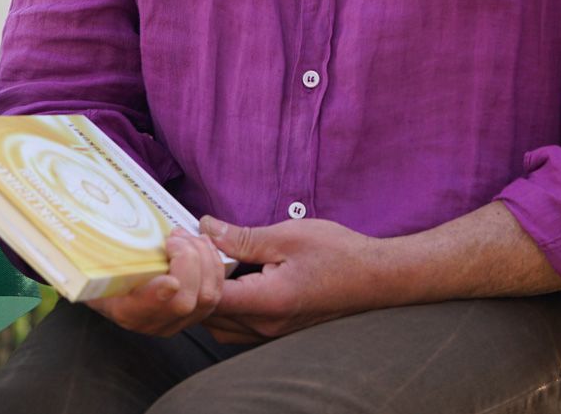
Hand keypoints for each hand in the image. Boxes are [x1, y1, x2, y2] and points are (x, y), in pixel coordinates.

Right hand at [84, 229, 224, 336]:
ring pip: (207, 297)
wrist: (115, 288)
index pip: (143, 311)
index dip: (158, 297)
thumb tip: (61, 239)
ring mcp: (178, 321)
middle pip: (185, 302)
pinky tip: (203, 244)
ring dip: (204, 258)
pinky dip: (215, 263)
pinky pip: (217, 291)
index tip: (169, 280)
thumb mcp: (93, 262)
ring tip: (189, 236)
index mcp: (124, 310)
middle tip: (174, 236)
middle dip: (188, 261)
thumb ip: (90, 256)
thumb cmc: (103, 269)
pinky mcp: (197, 314)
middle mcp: (152, 322)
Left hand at [198, 215, 392, 343]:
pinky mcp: (276, 331)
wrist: (376, 278)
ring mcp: (270, 333)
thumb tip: (206, 228)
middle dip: (192, 283)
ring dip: (206, 297)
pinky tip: (230, 279)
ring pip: (219, 325)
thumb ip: (242, 237)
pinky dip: (223, 306)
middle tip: (191, 249)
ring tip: (208, 263)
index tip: (184, 241)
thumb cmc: (339, 254)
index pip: (208, 296)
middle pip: (206, 315)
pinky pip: (236, 327)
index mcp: (267, 302)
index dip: (189, 268)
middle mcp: (265, 326)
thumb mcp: (288, 235)